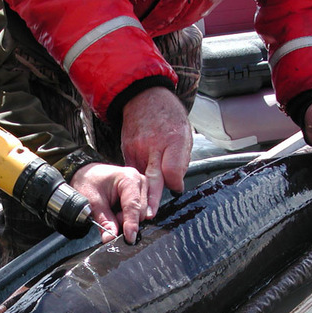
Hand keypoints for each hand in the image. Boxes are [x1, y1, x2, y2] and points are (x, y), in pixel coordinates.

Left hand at [70, 163, 147, 243]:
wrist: (89, 175)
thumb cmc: (90, 183)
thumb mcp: (93, 203)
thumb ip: (104, 222)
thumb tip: (110, 238)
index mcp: (128, 178)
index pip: (133, 205)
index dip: (131, 224)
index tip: (129, 238)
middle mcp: (140, 180)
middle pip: (140, 212)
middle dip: (125, 220)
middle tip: (110, 215)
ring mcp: (144, 187)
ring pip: (142, 214)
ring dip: (127, 218)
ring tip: (114, 210)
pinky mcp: (145, 193)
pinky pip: (143, 212)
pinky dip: (131, 216)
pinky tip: (121, 211)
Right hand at [121, 87, 192, 217]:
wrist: (144, 97)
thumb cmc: (169, 118)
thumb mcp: (185, 135)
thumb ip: (180, 162)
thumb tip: (176, 186)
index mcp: (174, 140)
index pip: (173, 169)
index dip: (174, 182)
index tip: (175, 189)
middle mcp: (153, 146)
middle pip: (153, 177)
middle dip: (151, 198)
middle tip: (148, 215)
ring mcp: (137, 148)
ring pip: (139, 177)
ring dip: (141, 194)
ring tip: (140, 212)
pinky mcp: (126, 150)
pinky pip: (131, 171)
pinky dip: (134, 182)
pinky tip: (136, 190)